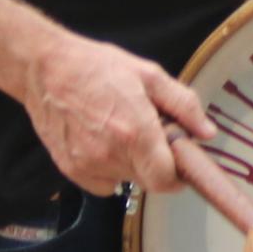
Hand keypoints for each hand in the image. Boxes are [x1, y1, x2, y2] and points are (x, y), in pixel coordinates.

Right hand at [23, 28, 217, 197]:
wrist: (45, 70)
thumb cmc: (97, 67)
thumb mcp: (149, 75)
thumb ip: (183, 105)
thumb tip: (207, 133)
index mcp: (136, 132)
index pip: (166, 180)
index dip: (178, 175)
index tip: (180, 162)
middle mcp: (111, 155)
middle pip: (148, 181)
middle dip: (156, 163)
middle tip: (150, 134)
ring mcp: (88, 165)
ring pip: (126, 181)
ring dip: (132, 164)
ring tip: (121, 131)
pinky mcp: (70, 170)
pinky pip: (103, 183)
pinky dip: (109, 169)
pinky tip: (103, 142)